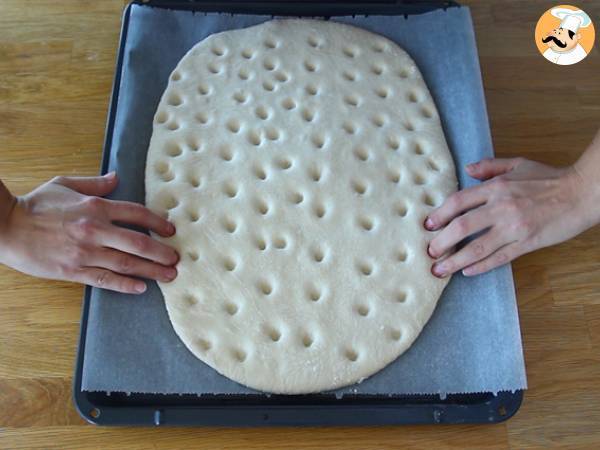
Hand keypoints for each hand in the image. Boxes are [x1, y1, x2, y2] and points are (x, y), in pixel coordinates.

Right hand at [0, 173, 177, 293]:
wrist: (5, 227)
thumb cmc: (35, 205)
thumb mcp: (65, 184)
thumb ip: (94, 183)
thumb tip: (117, 177)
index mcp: (95, 207)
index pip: (136, 213)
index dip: (158, 222)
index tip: (171, 231)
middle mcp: (94, 229)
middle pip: (138, 242)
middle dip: (162, 252)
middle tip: (177, 258)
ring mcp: (85, 252)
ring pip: (126, 263)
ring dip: (152, 271)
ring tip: (169, 276)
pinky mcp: (73, 270)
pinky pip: (105, 279)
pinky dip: (125, 284)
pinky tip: (141, 288)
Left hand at [424, 157, 589, 276]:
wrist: (582, 192)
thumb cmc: (550, 178)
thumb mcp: (517, 164)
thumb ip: (490, 166)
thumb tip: (466, 169)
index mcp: (496, 188)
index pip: (458, 201)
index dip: (439, 214)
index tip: (428, 225)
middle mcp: (502, 207)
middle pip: (462, 227)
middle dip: (441, 242)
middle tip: (429, 252)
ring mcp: (514, 227)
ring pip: (477, 247)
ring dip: (455, 260)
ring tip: (439, 269)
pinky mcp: (528, 243)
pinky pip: (500, 258)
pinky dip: (481, 266)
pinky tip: (467, 272)